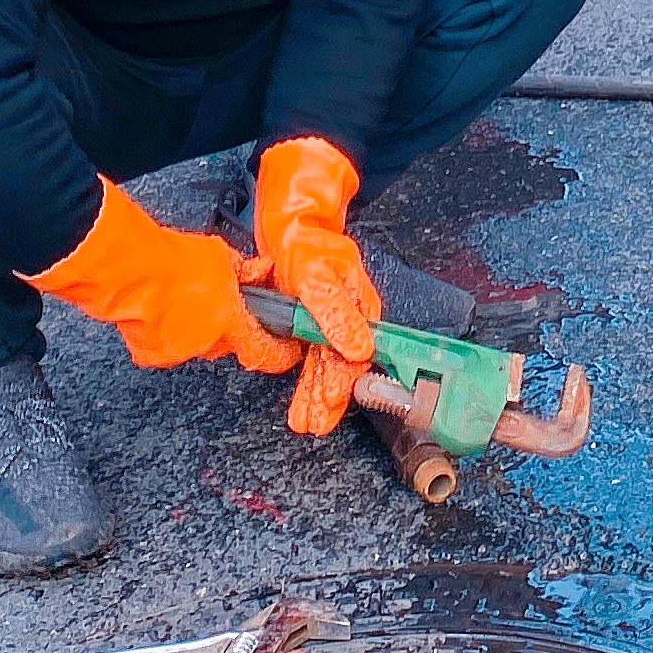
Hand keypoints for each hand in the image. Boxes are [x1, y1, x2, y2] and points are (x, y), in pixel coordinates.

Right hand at [24, 178, 303, 375]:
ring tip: (183, 296)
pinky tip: (161, 308)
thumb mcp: (220, 255)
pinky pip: (169, 345)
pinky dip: (169, 331)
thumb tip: (260, 271)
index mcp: (229, 322)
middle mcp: (206, 344)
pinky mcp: (151, 354)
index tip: (288, 349)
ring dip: (196, 326)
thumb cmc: (171, 259)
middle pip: (227, 342)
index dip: (280, 354)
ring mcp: (177, 352)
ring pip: (197, 343)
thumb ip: (244, 270)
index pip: (265, 352)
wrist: (126, 270)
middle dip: (227, 324)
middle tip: (218, 299)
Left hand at [254, 137, 383, 435]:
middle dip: (327, 398)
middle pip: (341, 367)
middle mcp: (351, 319)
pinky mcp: (313, 325)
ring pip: (326, 367)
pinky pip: (312, 360)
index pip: (356, 353)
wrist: (290, 226)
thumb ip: (337, 314)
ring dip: (315, 396)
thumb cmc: (308, 246)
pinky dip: (306, 382)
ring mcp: (332, 324)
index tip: (330, 402)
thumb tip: (362, 349)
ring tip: (304, 423)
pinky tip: (301, 402)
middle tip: (312, 426)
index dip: (343, 381)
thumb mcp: (318, 277)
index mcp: (360, 307)